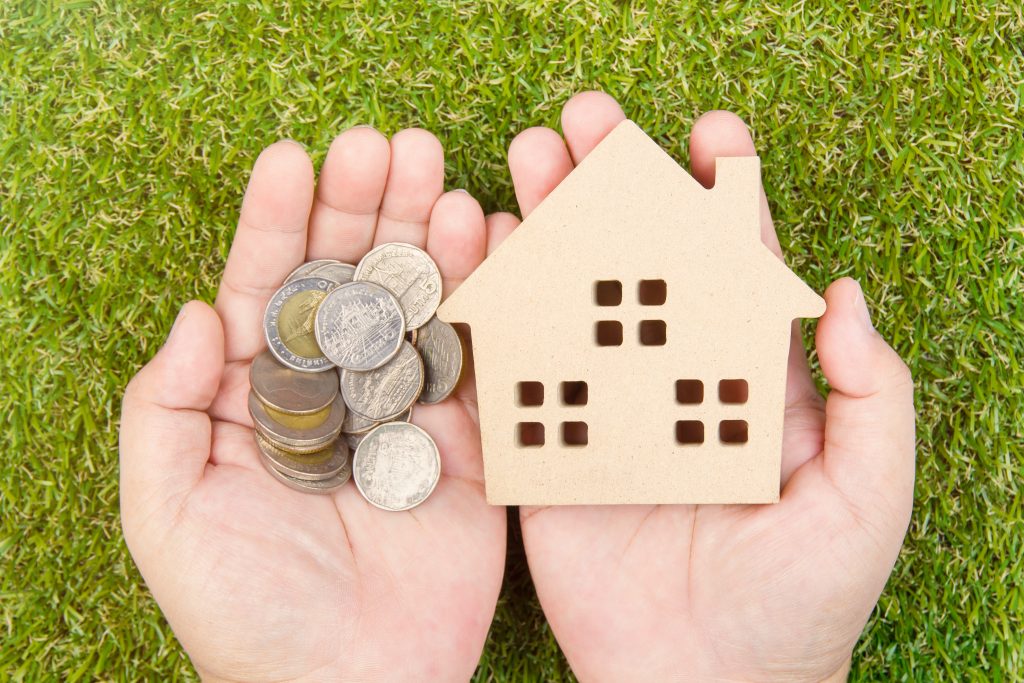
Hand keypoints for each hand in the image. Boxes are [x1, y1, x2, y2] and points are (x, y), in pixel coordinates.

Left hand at [120, 129, 505, 680]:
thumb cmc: (247, 614)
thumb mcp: (167, 516)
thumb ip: (163, 411)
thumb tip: (196, 312)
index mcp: (258, 401)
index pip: (265, 292)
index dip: (274, 224)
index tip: (290, 160)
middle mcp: (333, 392)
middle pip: (345, 280)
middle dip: (357, 208)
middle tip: (376, 143)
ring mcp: (403, 409)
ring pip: (411, 300)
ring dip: (420, 229)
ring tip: (428, 163)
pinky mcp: (465, 436)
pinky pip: (472, 352)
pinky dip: (479, 291)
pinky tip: (481, 231)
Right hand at [494, 92, 914, 681]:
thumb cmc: (799, 603)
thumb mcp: (865, 500)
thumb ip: (872, 399)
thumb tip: (844, 295)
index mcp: (746, 382)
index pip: (734, 270)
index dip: (723, 197)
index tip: (711, 134)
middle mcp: (670, 382)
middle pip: (641, 265)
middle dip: (618, 186)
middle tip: (590, 120)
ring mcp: (605, 410)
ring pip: (576, 299)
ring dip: (553, 224)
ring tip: (531, 156)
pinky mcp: (548, 449)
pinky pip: (522, 369)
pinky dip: (502, 306)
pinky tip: (486, 246)